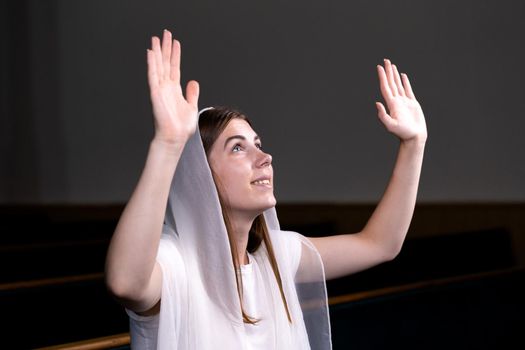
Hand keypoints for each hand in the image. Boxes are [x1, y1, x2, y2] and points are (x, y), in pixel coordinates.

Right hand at [147, 30, 198, 145]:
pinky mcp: (155, 93)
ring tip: (156, 38)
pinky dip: (152, 63)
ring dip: (157, 51)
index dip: (175, 54)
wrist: (174, 137)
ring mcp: (160, 89)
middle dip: (166, 47)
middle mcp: (166, 87)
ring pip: (158, 66)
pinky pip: (153, 75)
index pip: (175, 67)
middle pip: (166, 62)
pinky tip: (151, 52)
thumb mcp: (191, 106)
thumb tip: (193, 81)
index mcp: (174, 89)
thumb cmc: (181, 126)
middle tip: (165, 33)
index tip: (175, 42)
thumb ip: (192, 93)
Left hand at [376, 59, 426, 142]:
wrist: (414, 137)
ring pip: (398, 85)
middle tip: (385, 60)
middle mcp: (396, 101)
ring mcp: (404, 101)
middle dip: (388, 72)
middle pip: (391, 83)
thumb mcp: (391, 125)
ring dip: (395, 75)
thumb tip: (376, 103)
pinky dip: (405, 82)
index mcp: (392, 104)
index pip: (385, 87)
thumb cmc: (403, 133)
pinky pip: (408, 89)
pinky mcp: (412, 103)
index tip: (379, 67)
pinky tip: (403, 76)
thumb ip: (383, 115)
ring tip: (392, 65)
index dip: (382, 77)